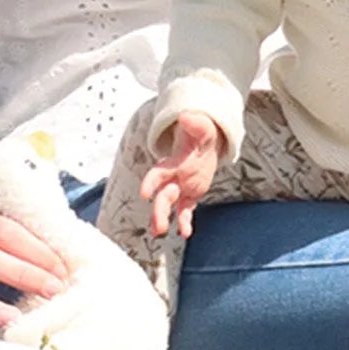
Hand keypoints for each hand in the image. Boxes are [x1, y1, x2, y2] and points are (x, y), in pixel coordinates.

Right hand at [140, 111, 223, 239]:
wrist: (203, 145)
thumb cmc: (200, 135)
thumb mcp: (202, 129)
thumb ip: (195, 124)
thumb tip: (186, 116)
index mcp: (172, 163)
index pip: (158, 174)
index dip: (150, 182)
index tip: (144, 193)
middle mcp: (173, 177)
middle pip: (162, 196)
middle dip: (158, 210)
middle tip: (158, 226)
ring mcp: (180, 188)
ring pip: (168, 205)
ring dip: (163, 218)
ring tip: (159, 232)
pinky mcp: (189, 196)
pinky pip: (185, 211)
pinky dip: (184, 222)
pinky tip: (186, 233)